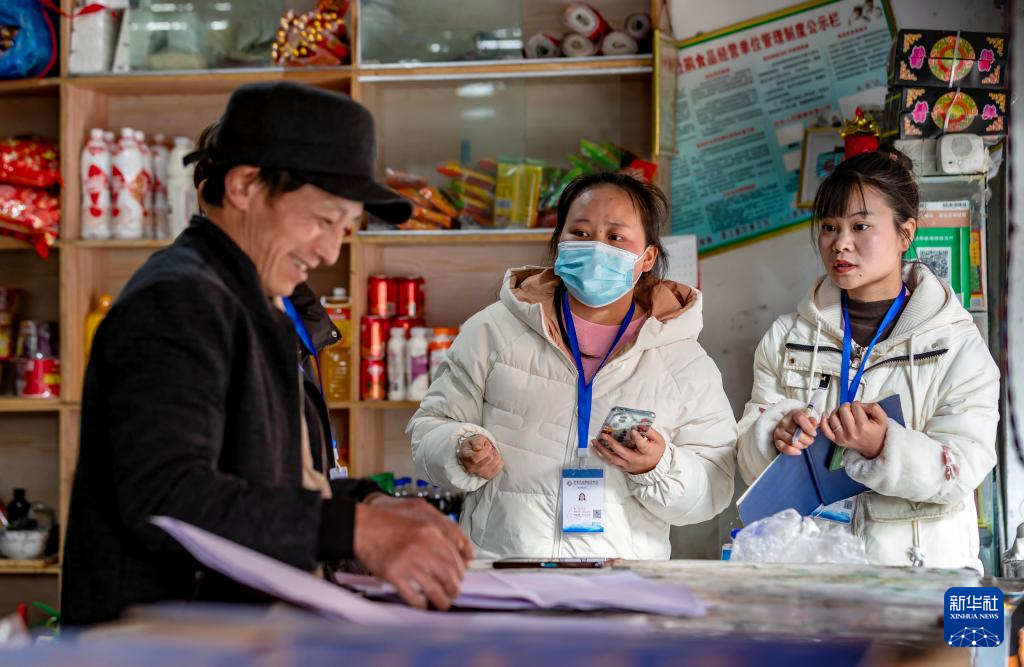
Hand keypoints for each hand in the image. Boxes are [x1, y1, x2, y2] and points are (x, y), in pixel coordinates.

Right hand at [353, 502, 467, 610]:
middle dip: (454, 588)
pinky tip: (422, 605)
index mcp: (430, 533)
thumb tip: (449, 560)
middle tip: (454, 594)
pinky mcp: (393, 574)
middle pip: (447, 574)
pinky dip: (420, 603)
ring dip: (441, 600)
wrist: (362, 526)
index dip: (459, 571)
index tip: (460, 577)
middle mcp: (422, 546)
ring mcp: (408, 561)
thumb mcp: (416, 523)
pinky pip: (412, 595)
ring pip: (433, 588)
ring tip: (444, 604)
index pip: (454, 557)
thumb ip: (433, 539)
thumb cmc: (386, 524)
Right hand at [457, 434, 503, 478]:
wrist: (475, 452)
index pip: (476, 457)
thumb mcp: (474, 438)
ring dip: (495, 456)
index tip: (484, 446)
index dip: (484, 449)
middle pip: (489, 459)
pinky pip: (498, 467)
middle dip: (491, 451)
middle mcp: (470, 467)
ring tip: (490, 454)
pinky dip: (499, 461)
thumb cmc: (474, 445)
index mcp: (464, 456)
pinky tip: (493, 459)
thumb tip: (478, 448)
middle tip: (487, 449)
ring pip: (495, 463)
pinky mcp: (486, 476)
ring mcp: (478, 473)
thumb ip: (477, 441)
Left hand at [591, 426, 665, 474]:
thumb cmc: (656, 451)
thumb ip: (650, 432)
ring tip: (594, 442)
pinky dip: (603, 455)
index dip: (637, 438)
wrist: (654, 468)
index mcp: (647, 452)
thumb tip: (639, 423)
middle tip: (604, 435)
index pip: (642, 446)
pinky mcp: (623, 467)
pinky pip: (611, 462)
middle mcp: (636, 460)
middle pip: (622, 453)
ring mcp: (628, 465)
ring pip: (613, 459)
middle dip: (612, 444)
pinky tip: (597, 448)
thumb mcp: (658, 440)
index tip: (633, 430)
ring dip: (602, 450)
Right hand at [773, 408, 817, 455]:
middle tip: (810, 440)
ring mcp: (779, 431)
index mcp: (793, 414)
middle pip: (797, 433)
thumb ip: (812, 421)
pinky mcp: (776, 440)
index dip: (808, 427)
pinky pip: (783, 447)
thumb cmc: (801, 425)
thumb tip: (813, 423)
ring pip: (792, 441)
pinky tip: (798, 451)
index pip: (800, 418)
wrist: (789, 428)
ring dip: (801, 445)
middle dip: (807, 439)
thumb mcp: (808, 420)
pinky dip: (792, 451)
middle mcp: (784, 421)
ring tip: (804, 444)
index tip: (814, 434)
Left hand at [820, 401, 887, 458]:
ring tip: (844, 413)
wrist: (874, 447)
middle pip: (843, 410)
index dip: (858, 404)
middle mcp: (851, 433)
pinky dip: (823, 421)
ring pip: (833, 417)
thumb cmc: (877, 432)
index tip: (860, 408)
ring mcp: (842, 437)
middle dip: (847, 406)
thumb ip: (873, 407)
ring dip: (837, 412)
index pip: (855, 406)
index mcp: (863, 427)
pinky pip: (825, 430)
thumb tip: (860, 404)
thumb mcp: (882, 418)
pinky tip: (826, 415)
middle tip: (852, 410)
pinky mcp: (836, 440)